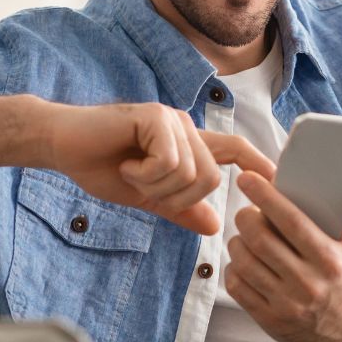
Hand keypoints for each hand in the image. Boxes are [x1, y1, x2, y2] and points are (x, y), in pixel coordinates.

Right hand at [44, 102, 275, 234]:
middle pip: (211, 179)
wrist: (63, 146)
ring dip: (156, 186)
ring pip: (191, 173)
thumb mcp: (147, 197)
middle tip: (144, 188)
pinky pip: (169, 161)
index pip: (235, 150)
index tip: (279, 181)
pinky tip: (125, 162)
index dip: (259, 164)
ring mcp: (172, 119)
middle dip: (176, 198)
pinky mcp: (154, 116)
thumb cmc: (101, 166)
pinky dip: (145, 173)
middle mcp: (186, 127)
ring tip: (131, 172)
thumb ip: (181, 210)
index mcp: (188, 145)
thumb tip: (215, 226)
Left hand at [225, 172, 341, 341]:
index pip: (292, 222)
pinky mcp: (269, 319)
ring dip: (237, 241)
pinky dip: (234, 267)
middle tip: (246, 212)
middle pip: (260, 240)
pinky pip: (237, 286)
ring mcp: (286, 304)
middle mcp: (307, 284)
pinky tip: (244, 260)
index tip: (247, 179)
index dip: (266, 198)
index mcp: (330, 261)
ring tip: (245, 235)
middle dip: (245, 218)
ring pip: (244, 262)